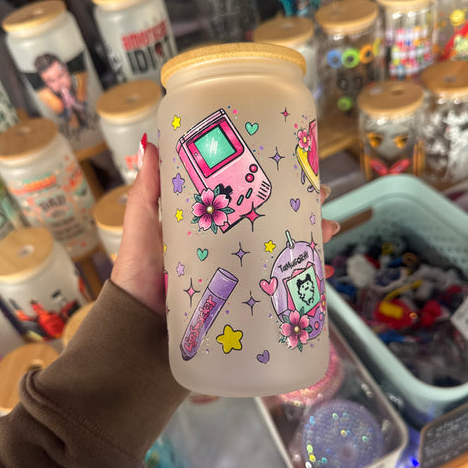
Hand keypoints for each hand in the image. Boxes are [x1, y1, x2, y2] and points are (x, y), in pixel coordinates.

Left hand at [112, 142, 339, 315]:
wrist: (138, 324)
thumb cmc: (138, 271)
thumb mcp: (143, 223)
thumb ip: (148, 189)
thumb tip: (152, 144)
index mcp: (208, 224)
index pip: (247, 197)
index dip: (271, 183)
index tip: (295, 168)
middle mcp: (228, 245)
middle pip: (272, 222)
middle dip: (301, 209)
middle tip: (323, 199)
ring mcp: (239, 273)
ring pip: (282, 250)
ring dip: (309, 238)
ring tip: (330, 229)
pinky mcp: (245, 299)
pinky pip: (280, 288)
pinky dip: (302, 280)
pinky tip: (322, 272)